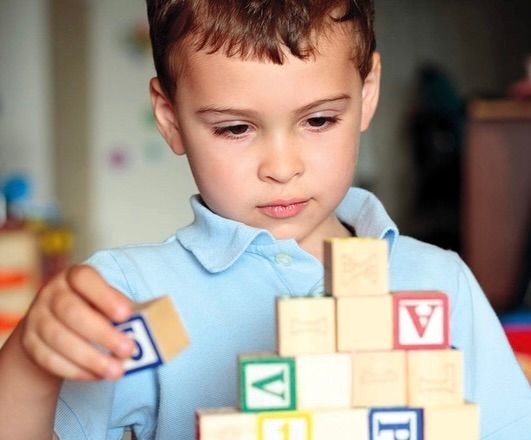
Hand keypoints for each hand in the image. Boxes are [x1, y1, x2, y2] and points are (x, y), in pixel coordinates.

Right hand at [20, 265, 135, 380]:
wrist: (53, 327)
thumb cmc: (93, 310)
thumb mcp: (106, 302)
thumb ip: (120, 311)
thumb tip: (145, 327)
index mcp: (74, 277)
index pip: (84, 278)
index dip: (105, 296)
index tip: (126, 315)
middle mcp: (51, 293)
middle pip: (71, 311)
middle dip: (102, 334)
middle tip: (128, 350)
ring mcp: (36, 317)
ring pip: (59, 338)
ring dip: (91, 358)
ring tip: (117, 371)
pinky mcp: (29, 343)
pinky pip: (49, 359)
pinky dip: (76, 370)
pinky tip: (97, 375)